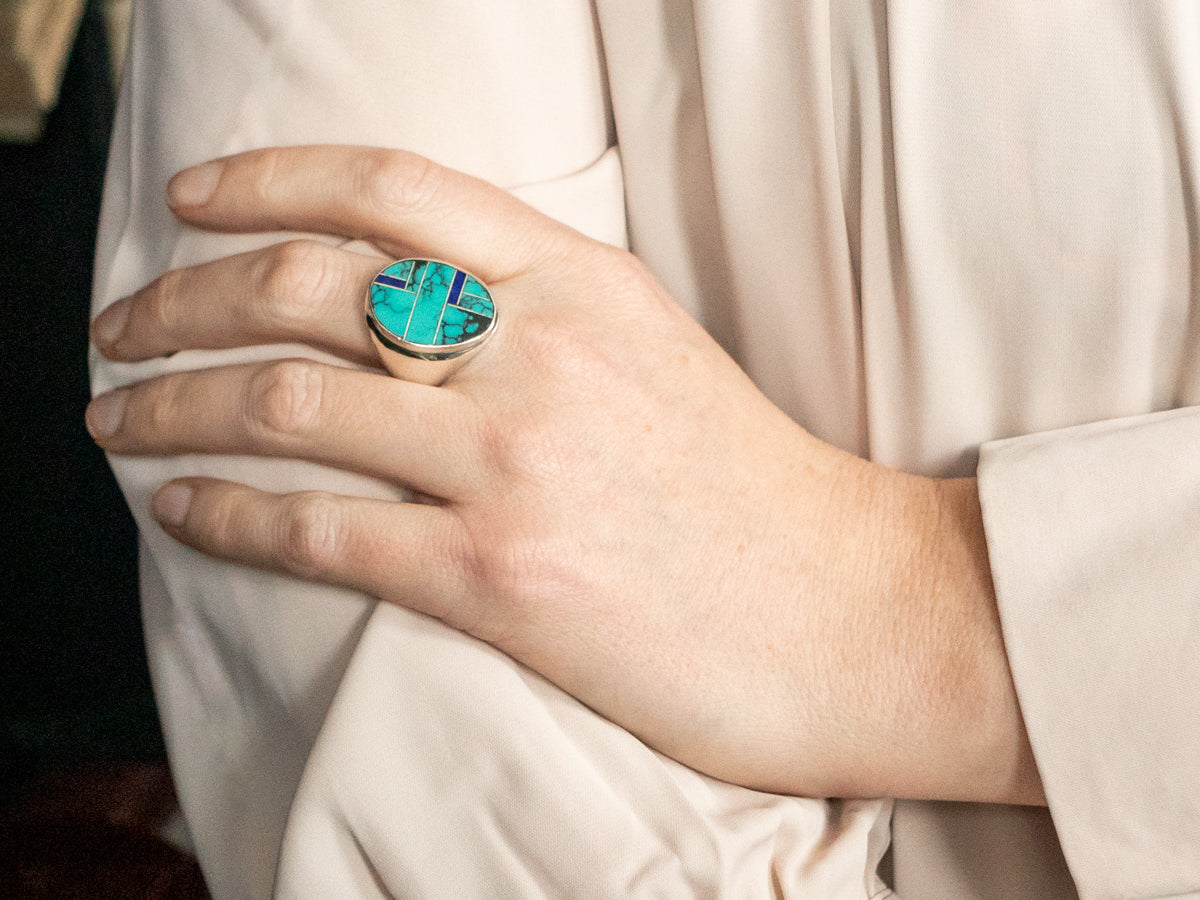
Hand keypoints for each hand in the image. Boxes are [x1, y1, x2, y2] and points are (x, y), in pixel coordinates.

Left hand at [88, 146, 1041, 803]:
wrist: (847, 612)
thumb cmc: (751, 491)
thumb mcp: (653, 350)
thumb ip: (540, 311)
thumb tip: (414, 306)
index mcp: (581, 282)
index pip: (391, 189)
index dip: (268, 178)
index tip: (193, 199)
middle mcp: (539, 353)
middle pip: (305, 286)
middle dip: (179, 295)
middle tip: (124, 321)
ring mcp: (516, 463)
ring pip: (282, 403)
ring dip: (168, 406)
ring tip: (118, 418)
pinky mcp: (499, 578)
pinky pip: (315, 531)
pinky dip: (223, 515)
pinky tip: (181, 510)